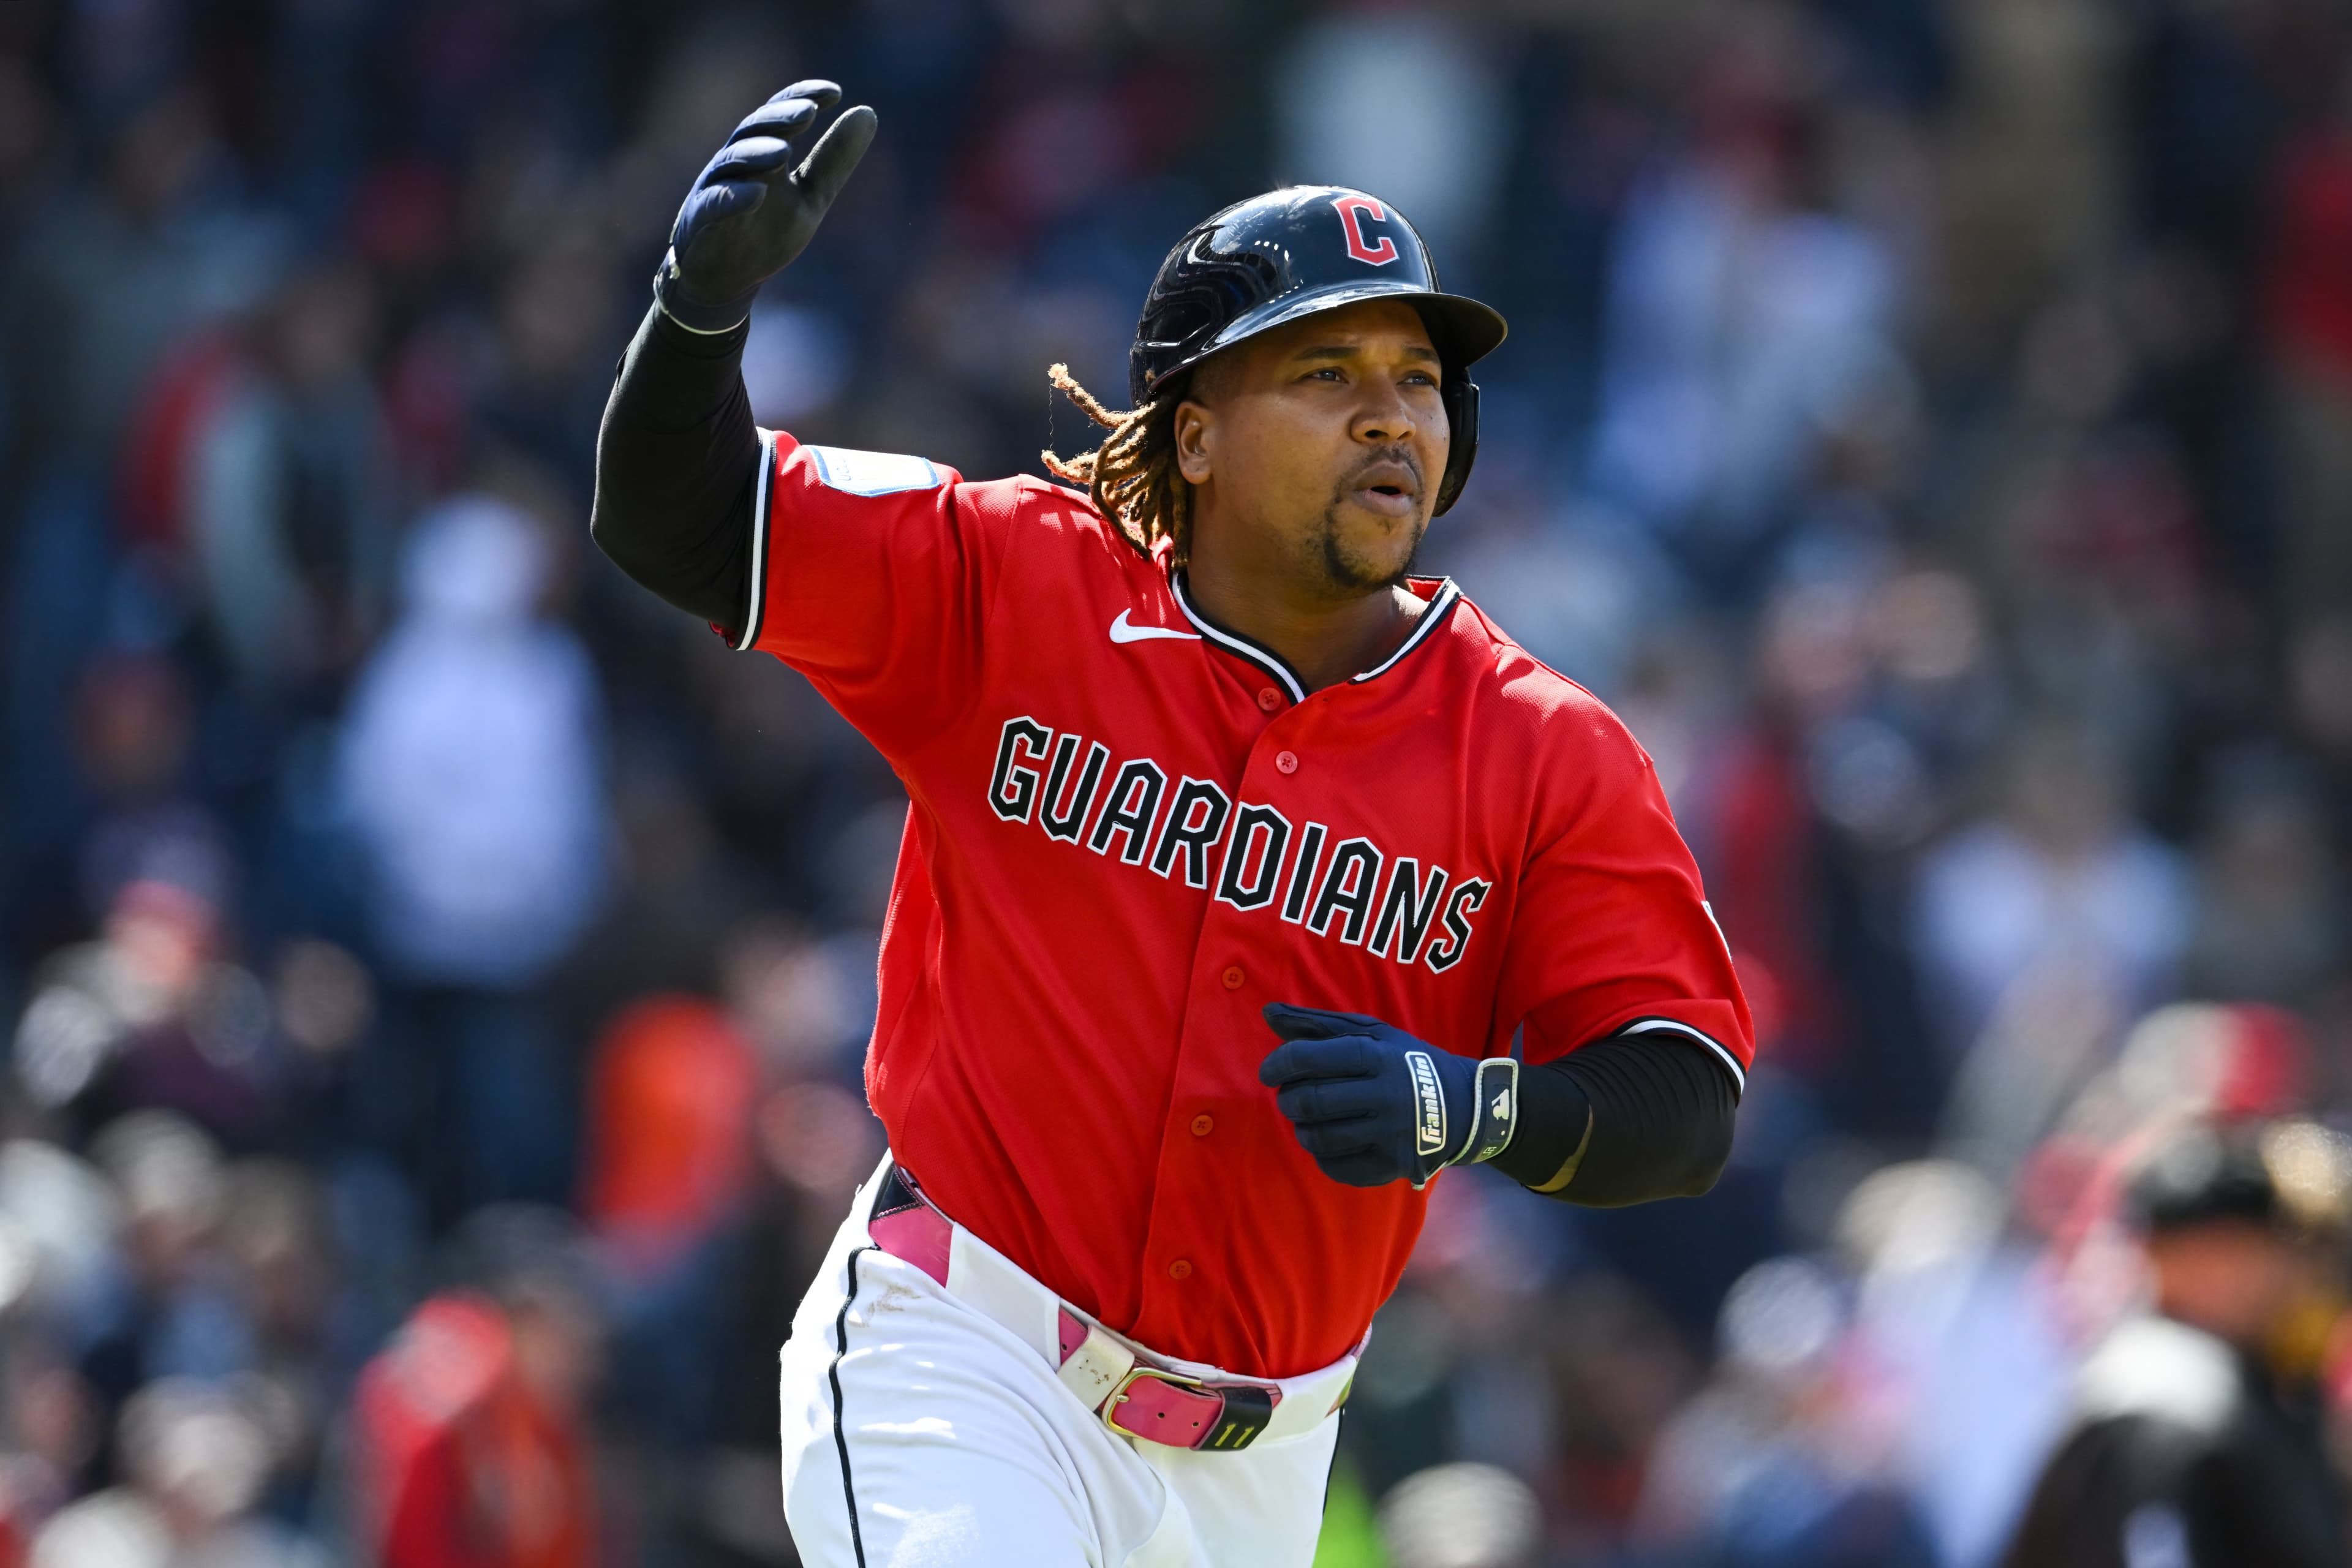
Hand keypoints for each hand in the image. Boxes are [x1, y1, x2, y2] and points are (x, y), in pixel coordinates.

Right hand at [654, 81, 877, 332]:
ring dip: (757, 151)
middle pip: (754, 130)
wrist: (726, 277)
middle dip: (779, 118)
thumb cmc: (765, 229)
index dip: (802, 97)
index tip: (835, 93)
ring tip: (785, 149)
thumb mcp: (810, 195)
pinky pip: (716, 204)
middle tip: (808, 112)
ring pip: (733, 161)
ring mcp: (717, 188)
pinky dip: (735, 197)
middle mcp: (737, 162)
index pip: (780, 114)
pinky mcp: (702, 220)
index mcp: (764, 152)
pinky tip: (757, 193)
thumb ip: (835, 160)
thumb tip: (868, 112)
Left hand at [1259, 1004, 1518, 1189]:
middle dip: (1287, 1099)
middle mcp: (1384, 1095)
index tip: (1268, 1072)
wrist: (1463, 1106)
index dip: (1279, 1064)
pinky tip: (1330, 1140)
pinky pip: (1336, 1166)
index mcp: (1376, 1056)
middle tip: (1289, 1097)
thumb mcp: (1371, 1033)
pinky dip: (1322, 1155)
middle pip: (1311, 1101)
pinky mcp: (1391, 1165)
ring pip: (1319, 1137)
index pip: (1310, 1058)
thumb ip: (1317, 1024)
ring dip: (1301, 1128)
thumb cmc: (1407, 1062)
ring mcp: (1389, 1134)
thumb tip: (1267, 1012)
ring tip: (1307, 1119)